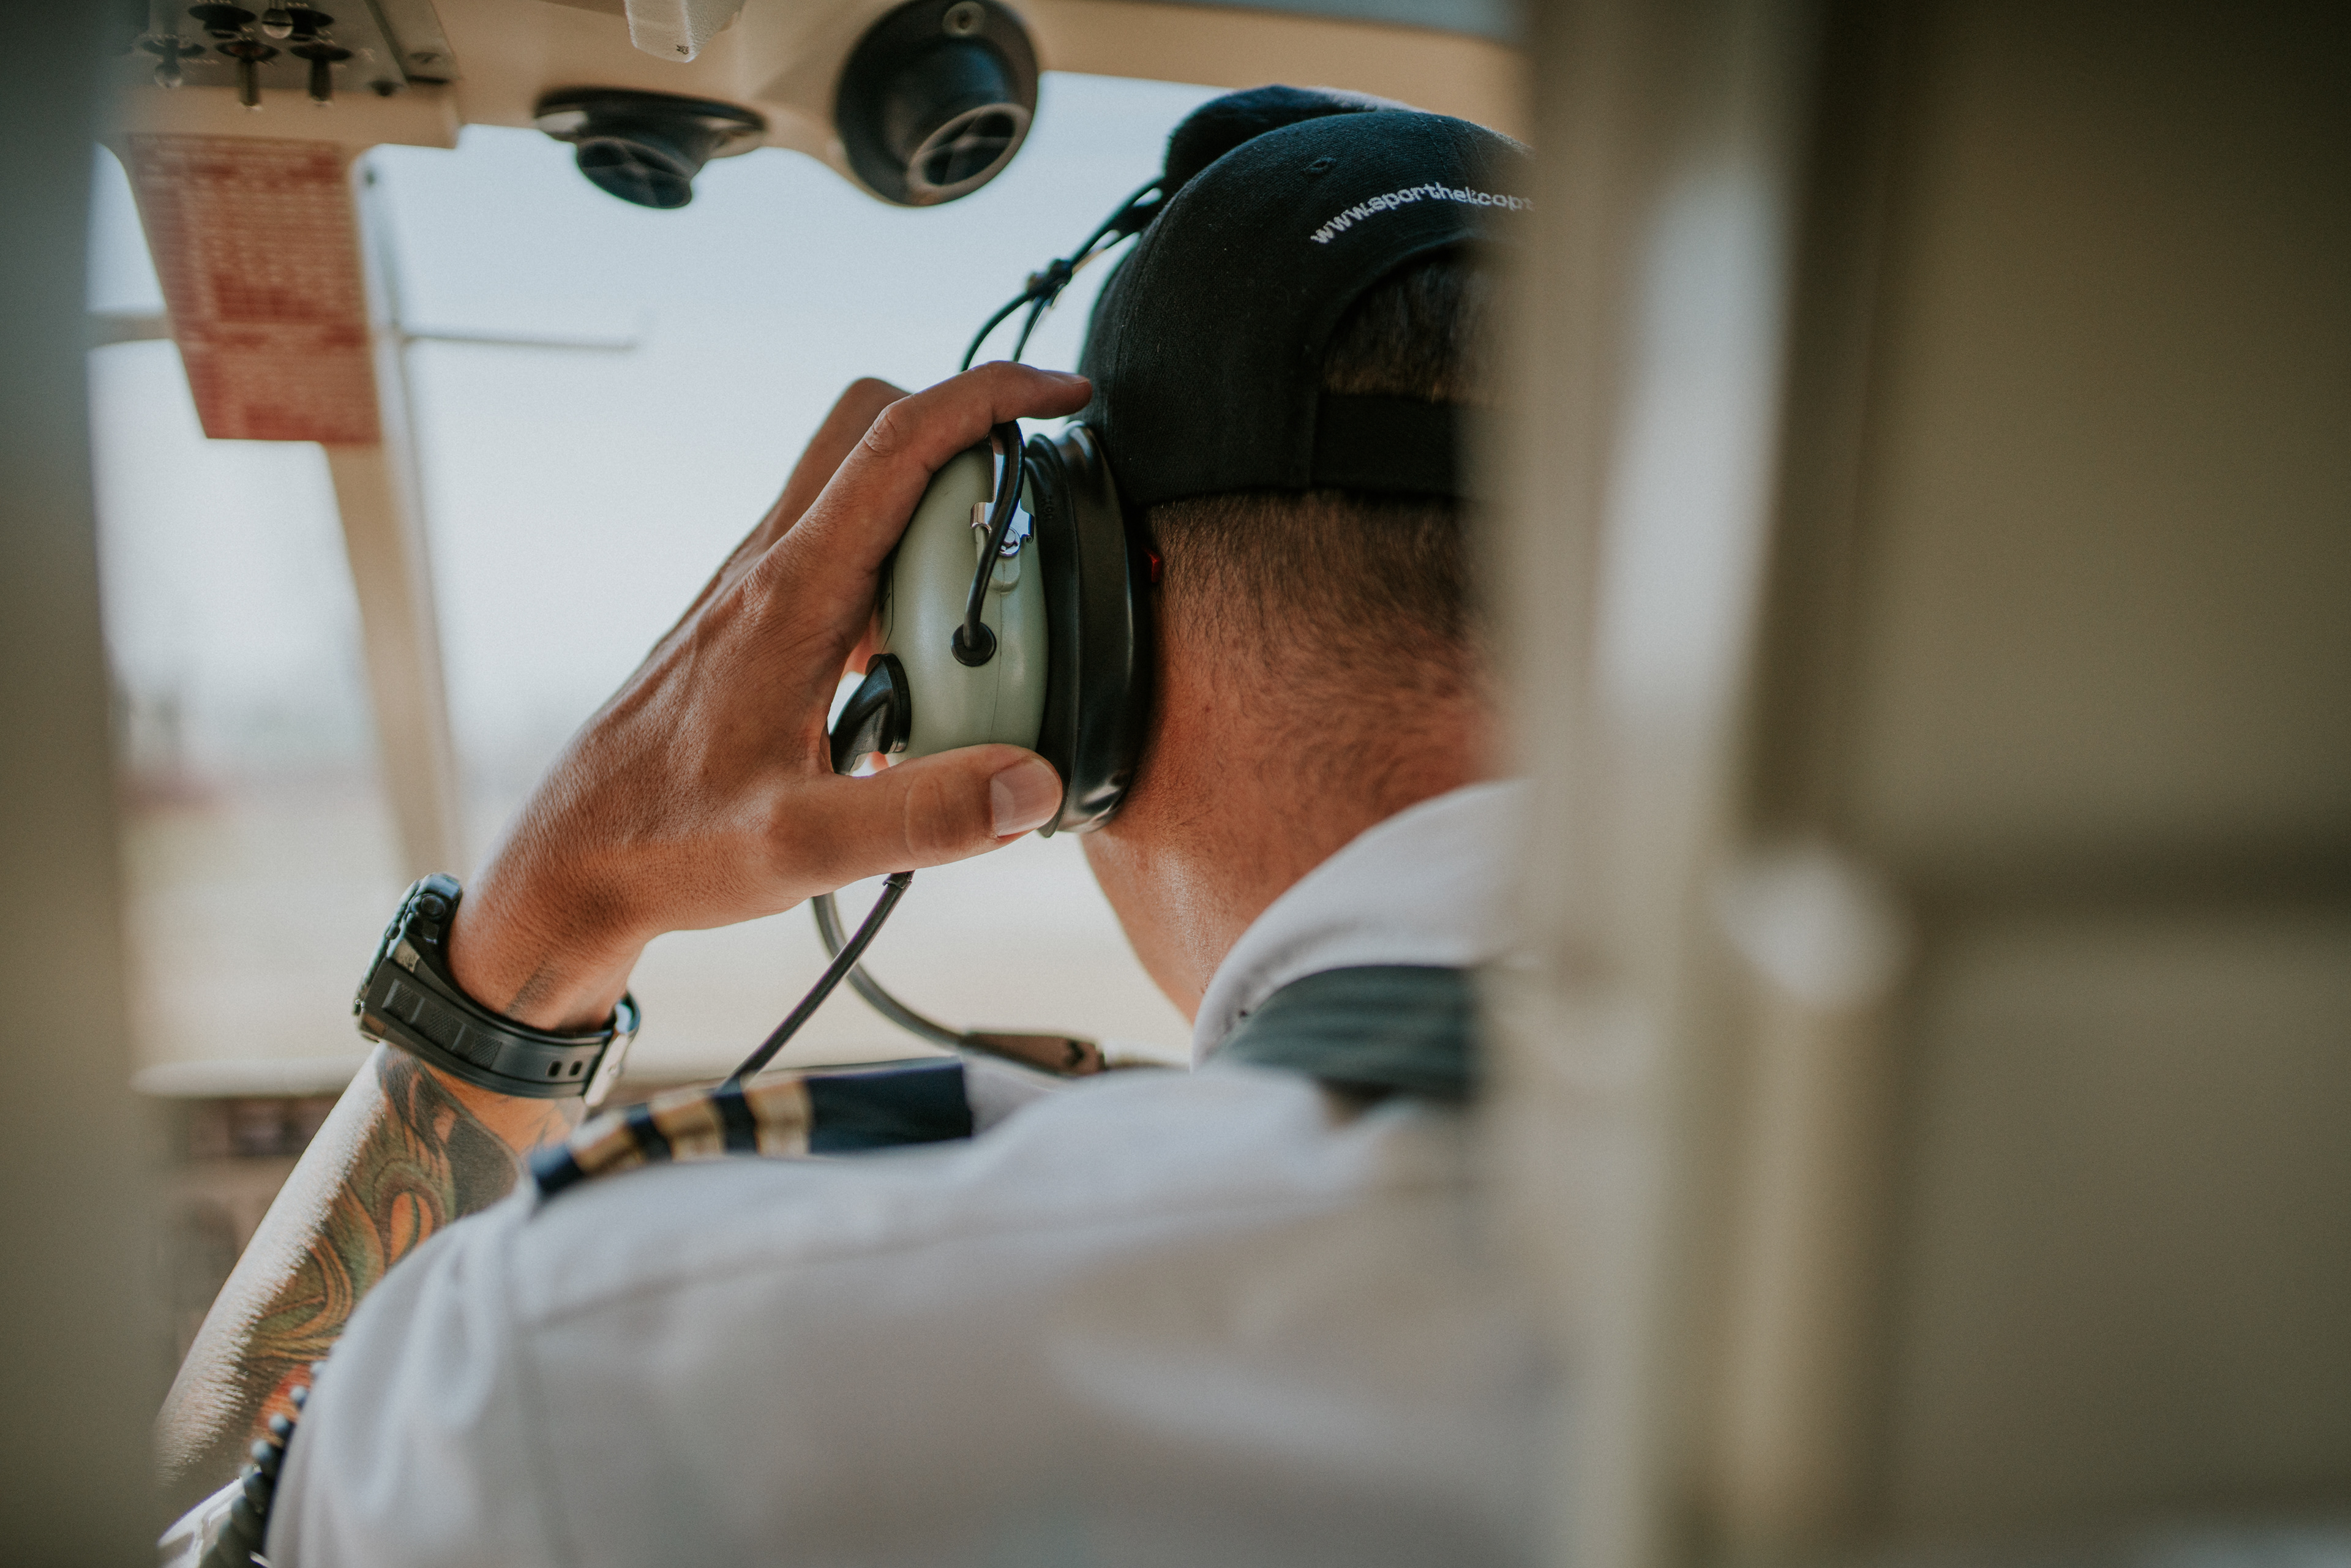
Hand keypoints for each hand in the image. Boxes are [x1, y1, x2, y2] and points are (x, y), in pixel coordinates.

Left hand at [445, 363, 1091, 1031]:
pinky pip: (838, 558)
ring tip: (989, 610)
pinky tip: (918, 672)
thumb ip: (924, 817)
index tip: (1067, 395)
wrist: (572, 862)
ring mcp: (754, 593)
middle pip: (871, 429)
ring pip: (854, 491)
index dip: (992, 396)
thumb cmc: (667, 846)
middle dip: (964, 431)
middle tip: (1032, 503)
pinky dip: (897, 577)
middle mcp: (768, 570)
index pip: (899, 443)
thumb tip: (1034, 783)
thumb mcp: (803, 846)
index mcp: (790, 594)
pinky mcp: (749, 626)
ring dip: (931, 512)